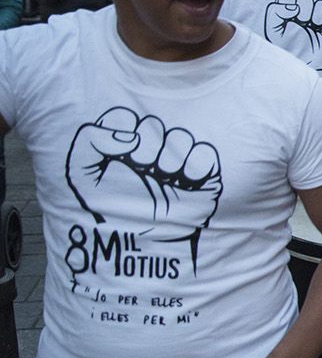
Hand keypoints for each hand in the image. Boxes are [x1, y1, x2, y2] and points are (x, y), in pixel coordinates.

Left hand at [65, 108, 222, 239]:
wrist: (137, 241)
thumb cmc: (110, 206)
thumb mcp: (81, 173)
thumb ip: (90, 140)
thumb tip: (129, 135)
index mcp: (122, 144)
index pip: (124, 117)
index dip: (122, 132)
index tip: (120, 155)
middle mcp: (150, 148)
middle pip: (153, 125)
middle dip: (145, 149)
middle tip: (141, 170)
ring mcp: (177, 160)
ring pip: (181, 137)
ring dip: (170, 159)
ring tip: (162, 179)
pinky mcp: (202, 174)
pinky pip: (205, 154)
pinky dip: (195, 166)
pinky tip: (183, 182)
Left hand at [265, 0, 321, 79]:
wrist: (307, 66)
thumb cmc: (289, 49)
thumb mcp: (274, 31)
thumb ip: (275, 12)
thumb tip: (293, 6)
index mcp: (288, 13)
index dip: (289, 3)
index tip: (289, 17)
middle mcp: (304, 14)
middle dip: (304, 10)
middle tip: (302, 23)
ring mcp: (320, 19)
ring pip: (321, 3)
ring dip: (317, 15)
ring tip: (315, 27)